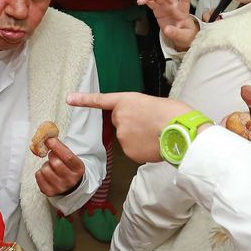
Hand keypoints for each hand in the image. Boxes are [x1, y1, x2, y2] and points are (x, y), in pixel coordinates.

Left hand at [34, 137, 85, 196]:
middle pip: (56, 163)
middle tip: (53, 156)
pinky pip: (39, 176)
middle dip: (51, 156)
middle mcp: (71, 180)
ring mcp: (60, 187)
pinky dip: (40, 172)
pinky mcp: (49, 192)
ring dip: (45, 165)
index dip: (57, 147)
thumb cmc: (68, 168)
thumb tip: (47, 138)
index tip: (49, 140)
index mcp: (78, 169)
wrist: (70, 185)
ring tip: (50, 167)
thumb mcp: (70, 157)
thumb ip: (61, 148)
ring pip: (45, 170)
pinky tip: (47, 173)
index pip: (67, 156)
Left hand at [67, 92, 196, 163]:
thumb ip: (140, 110)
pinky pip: (133, 150)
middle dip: (132, 125)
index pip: (101, 100)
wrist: (181, 131)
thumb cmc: (174, 114)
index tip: (69, 99)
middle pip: (120, 123)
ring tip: (156, 134)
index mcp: (127, 100)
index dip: (84, 100)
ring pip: (127, 138)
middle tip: (151, 124)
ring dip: (139, 137)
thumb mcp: (154, 104)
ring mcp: (123, 136)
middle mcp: (120, 117)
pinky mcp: (128, 151)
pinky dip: (142, 149)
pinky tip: (154, 144)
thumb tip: (141, 122)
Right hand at [130, 0, 198, 52]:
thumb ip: (176, 33)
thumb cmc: (185, 34)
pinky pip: (150, 1)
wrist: (180, 36)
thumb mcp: (183, 37)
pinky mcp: (158, 9)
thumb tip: (167, 29)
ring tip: (140, 1)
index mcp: (183, 11)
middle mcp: (174, 5)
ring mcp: (165, 6)